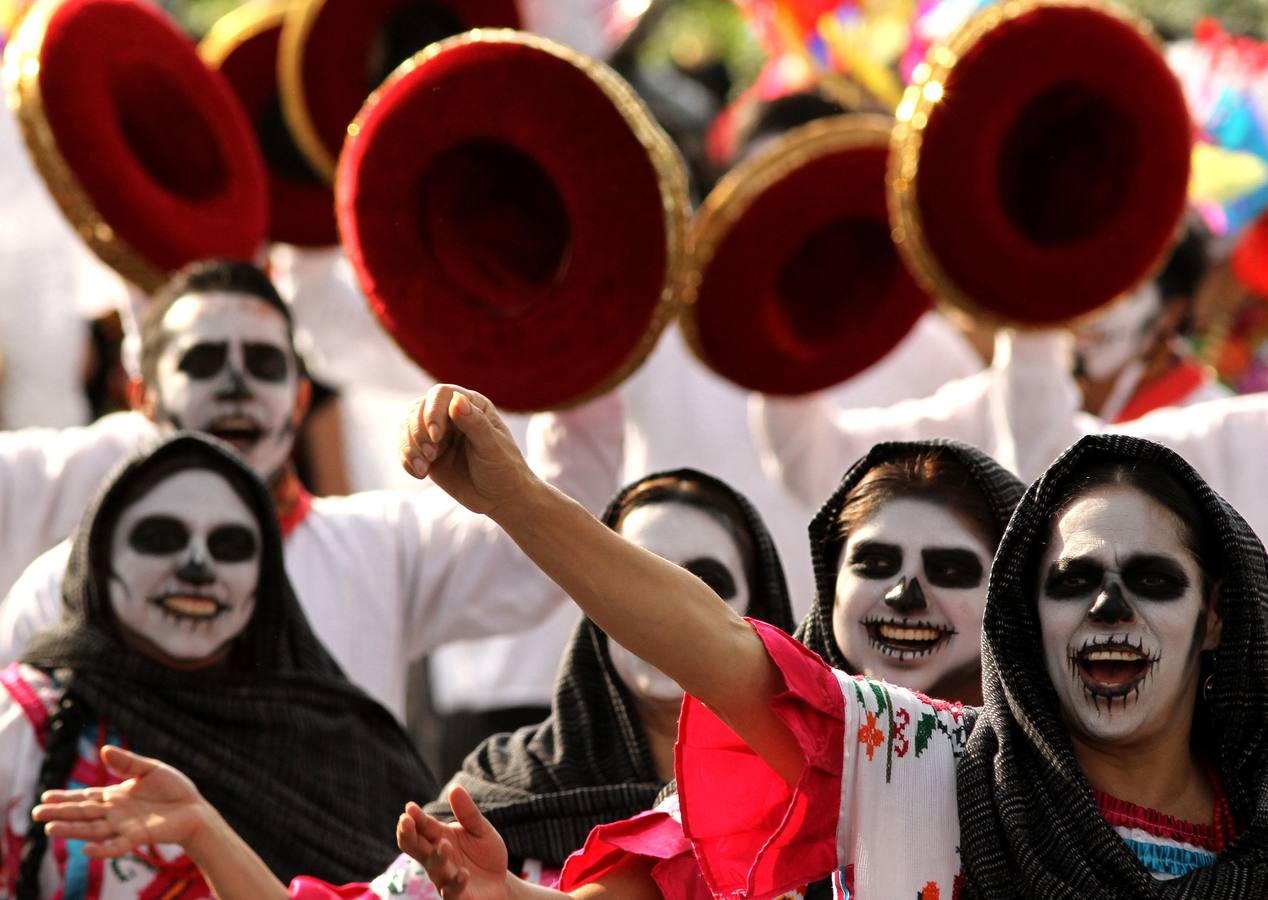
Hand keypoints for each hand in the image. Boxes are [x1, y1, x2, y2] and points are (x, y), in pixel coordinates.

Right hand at [32, 746, 208, 857]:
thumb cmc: (174, 789)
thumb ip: (127, 762)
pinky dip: (102, 849)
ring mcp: (124, 826)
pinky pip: (117, 846)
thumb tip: (103, 749)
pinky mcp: (138, 837)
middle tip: (36, 813)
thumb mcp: (150, 769)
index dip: (66, 797)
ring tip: (50, 828)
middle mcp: (115, 813)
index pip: (86, 797)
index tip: (45, 796)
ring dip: (72, 829)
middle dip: (60, 813)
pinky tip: (86, 849)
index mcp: (116, 796)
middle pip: (83, 813)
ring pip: (93, 829)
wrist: (195, 808)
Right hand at [397, 787, 510, 899]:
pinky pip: (452, 892)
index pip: (423, 826)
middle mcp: (436, 858)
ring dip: (438, 858)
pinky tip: (463, 874)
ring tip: (444, 845)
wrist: (500, 883)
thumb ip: (467, 812)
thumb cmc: (485, 854)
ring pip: (434, 869)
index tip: (409, 808)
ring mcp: (444, 878)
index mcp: (439, 838)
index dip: (415, 817)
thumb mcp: (480, 829)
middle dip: (409, 835)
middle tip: (405, 821)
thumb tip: (454, 788)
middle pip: (416, 847)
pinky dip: (456, 883)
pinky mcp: (457, 896)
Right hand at [399, 385, 535, 518]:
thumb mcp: (492, 447)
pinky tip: (420, 474)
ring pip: (407, 427)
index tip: (436, 436)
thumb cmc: (504, 469)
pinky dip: (407, 460)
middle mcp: (452, 415)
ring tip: (424, 469)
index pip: (441, 394)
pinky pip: (406, 449)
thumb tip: (457, 399)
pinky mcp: (427, 454)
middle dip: (418, 432)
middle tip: (431, 455)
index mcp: (472, 405)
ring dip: (409, 446)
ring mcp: (437, 435)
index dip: (432, 411)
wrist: (502, 498)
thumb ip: (475, 423)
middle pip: (419, 409)